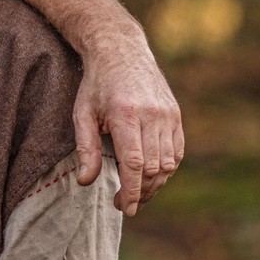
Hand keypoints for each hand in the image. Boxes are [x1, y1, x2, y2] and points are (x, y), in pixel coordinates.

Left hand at [72, 29, 183, 214]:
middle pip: (154, 167)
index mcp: (126, 115)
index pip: (135, 164)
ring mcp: (168, 114)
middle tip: (125, 204)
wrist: (121, 51)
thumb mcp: (81, 114)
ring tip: (138, 194)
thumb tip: (86, 182)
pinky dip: (167, 169)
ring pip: (169, 162)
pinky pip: (177, 150)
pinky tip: (153, 177)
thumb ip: (86, 149)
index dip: (132, 190)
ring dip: (156, 184)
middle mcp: (152, 115)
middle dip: (142, 192)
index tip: (126, 208)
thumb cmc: (96, 85)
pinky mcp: (176, 114)